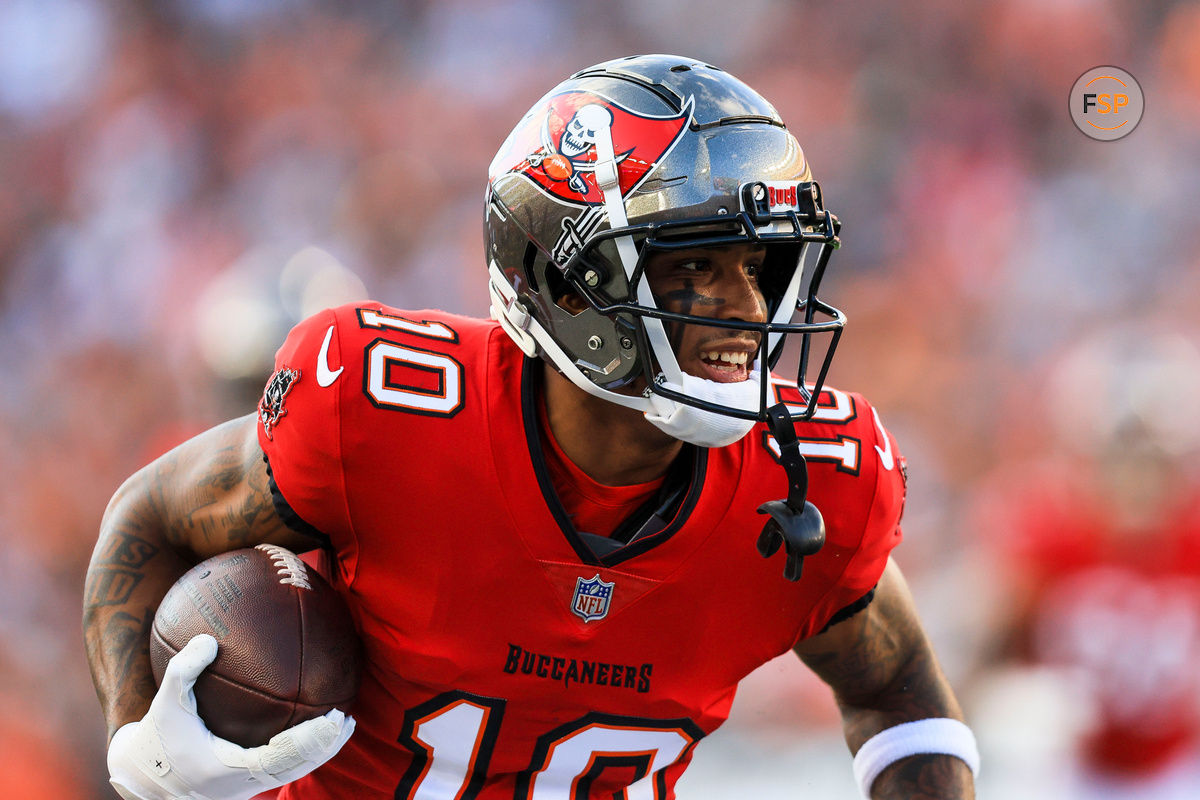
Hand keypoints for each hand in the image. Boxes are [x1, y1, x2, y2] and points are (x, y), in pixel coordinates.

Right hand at [107, 634, 354, 799]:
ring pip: (292, 773)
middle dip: (323, 748)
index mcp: (227, 769)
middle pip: (294, 770)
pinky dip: (303, 753)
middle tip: (344, 720)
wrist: (144, 776)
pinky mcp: (247, 784)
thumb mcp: (165, 703)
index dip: (306, 743)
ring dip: (319, 753)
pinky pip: (282, 769)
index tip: (330, 721)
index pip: (277, 759)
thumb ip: (184, 670)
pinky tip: (316, 729)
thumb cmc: (158, 737)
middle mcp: (242, 783)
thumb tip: (208, 638)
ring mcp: (246, 787)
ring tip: (343, 726)